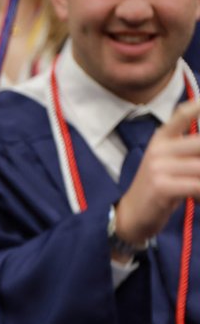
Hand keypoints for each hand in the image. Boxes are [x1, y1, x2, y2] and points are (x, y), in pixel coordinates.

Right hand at [115, 99, 199, 247]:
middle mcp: (158, 149)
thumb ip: (190, 152)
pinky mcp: (160, 186)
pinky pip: (196, 186)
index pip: (181, 115)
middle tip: (199, 173)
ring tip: (198, 191)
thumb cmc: (158, 188)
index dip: (196, 107)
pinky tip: (197, 200)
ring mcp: (157, 167)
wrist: (131, 216)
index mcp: (161, 139)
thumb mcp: (171, 163)